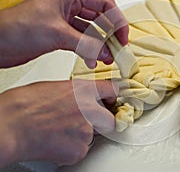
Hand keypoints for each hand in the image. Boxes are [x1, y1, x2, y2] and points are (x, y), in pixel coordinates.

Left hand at [0, 0, 127, 68]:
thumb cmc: (15, 28)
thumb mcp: (56, 33)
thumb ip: (85, 44)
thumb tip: (105, 53)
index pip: (104, 5)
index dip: (117, 21)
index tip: (123, 38)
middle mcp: (69, 6)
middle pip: (100, 18)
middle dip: (110, 35)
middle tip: (117, 50)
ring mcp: (65, 21)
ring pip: (92, 32)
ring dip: (100, 45)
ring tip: (106, 58)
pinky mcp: (61, 34)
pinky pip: (82, 41)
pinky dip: (89, 51)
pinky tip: (92, 60)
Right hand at [0, 79, 116, 167]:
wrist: (10, 126)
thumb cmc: (23, 105)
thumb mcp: (54, 88)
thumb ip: (74, 93)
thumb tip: (80, 99)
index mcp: (83, 90)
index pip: (112, 89)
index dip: (111, 96)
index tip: (111, 100)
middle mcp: (90, 109)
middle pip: (110, 119)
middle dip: (101, 122)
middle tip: (84, 122)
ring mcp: (86, 131)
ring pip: (93, 136)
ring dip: (82, 135)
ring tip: (60, 132)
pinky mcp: (79, 150)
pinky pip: (82, 150)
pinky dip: (72, 148)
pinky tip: (56, 142)